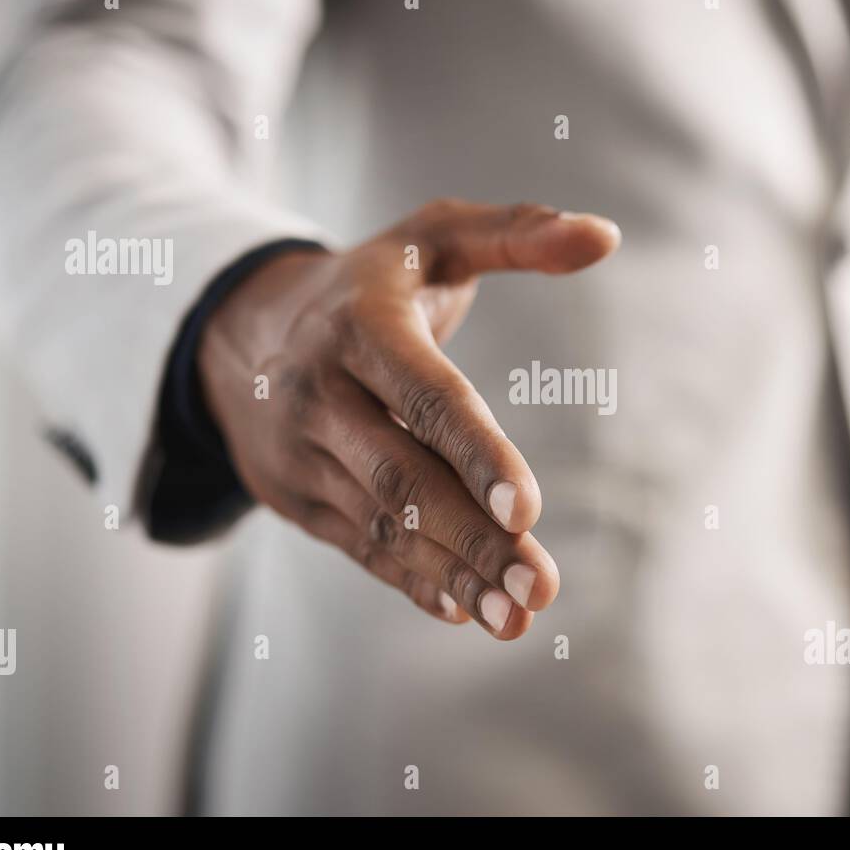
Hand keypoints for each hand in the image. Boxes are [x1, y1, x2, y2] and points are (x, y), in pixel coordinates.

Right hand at [197, 199, 620, 638]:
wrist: (244, 329)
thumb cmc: (374, 282)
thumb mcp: (436, 235)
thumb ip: (519, 232)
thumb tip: (604, 236)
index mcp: (361, 325)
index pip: (425, 397)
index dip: (477, 453)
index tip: (529, 511)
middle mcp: (320, 392)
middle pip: (404, 478)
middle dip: (474, 539)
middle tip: (542, 585)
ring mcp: (302, 452)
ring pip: (384, 525)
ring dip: (453, 575)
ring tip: (517, 616)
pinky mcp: (297, 497)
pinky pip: (360, 547)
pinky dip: (413, 581)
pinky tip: (466, 611)